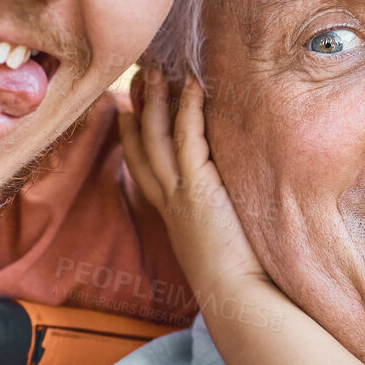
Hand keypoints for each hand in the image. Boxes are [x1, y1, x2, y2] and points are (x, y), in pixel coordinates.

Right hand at [118, 71, 275, 311]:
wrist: (236, 296)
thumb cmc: (235, 274)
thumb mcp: (213, 235)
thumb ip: (210, 212)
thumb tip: (225, 197)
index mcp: (169, 211)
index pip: (141, 165)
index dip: (132, 134)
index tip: (129, 107)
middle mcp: (167, 200)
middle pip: (140, 144)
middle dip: (137, 106)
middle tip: (139, 73)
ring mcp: (180, 194)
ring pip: (156, 137)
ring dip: (155, 100)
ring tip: (157, 68)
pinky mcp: (199, 190)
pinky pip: (188, 141)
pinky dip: (188, 111)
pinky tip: (191, 86)